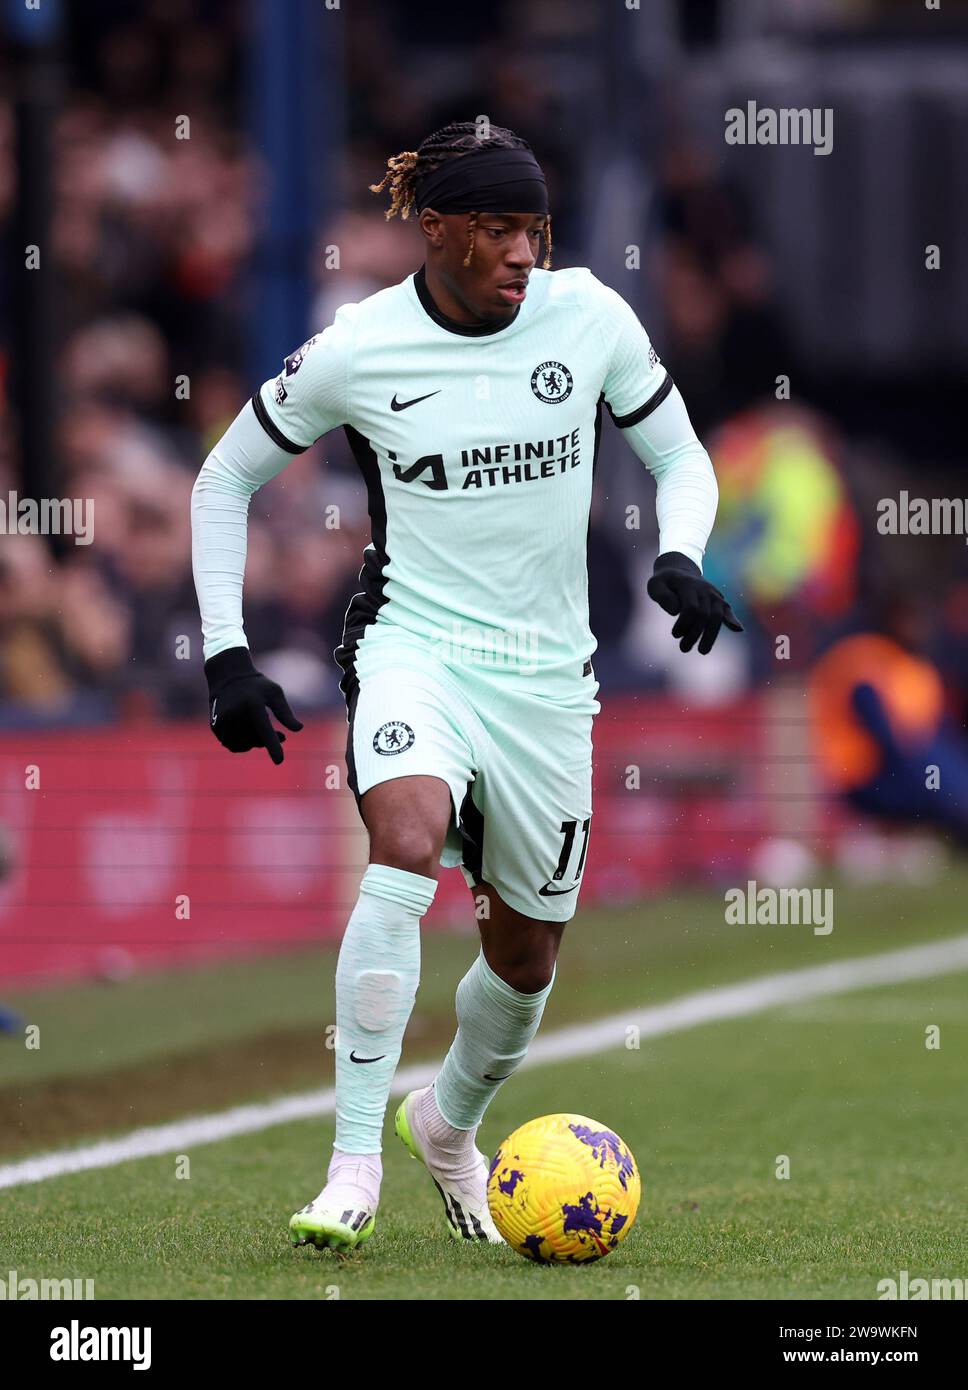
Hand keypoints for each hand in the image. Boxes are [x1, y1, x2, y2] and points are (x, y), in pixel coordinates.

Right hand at [204, 647, 302, 763]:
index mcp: (252, 704)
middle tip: (282, 736)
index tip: (279, 761)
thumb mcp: (274, 693)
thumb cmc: (256, 685)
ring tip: (263, 733)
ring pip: (242, 746)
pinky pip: (231, 745)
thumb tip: (298, 729)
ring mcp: (222, 721)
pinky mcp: (215, 726)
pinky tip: (250, 735)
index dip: (272, 746)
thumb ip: (285, 712)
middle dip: (269, 742)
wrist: (227, 675)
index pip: (264, 730)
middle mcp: (235, 714)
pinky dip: (242, 744)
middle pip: (255, 740)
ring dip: (255, 744)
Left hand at [647, 551, 742, 654]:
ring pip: (717, 616)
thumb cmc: (664, 582)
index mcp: (688, 585)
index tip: (675, 634)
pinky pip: (726, 610)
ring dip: (711, 635)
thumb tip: (676, 611)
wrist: (679, 570)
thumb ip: (662, 596)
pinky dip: (732, 619)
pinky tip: (738, 629)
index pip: (691, 608)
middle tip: (683, 649)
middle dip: (695, 634)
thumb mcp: (655, 585)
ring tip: (703, 651)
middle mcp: (704, 589)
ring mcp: (713, 594)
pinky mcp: (718, 600)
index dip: (684, 624)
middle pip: (705, 615)